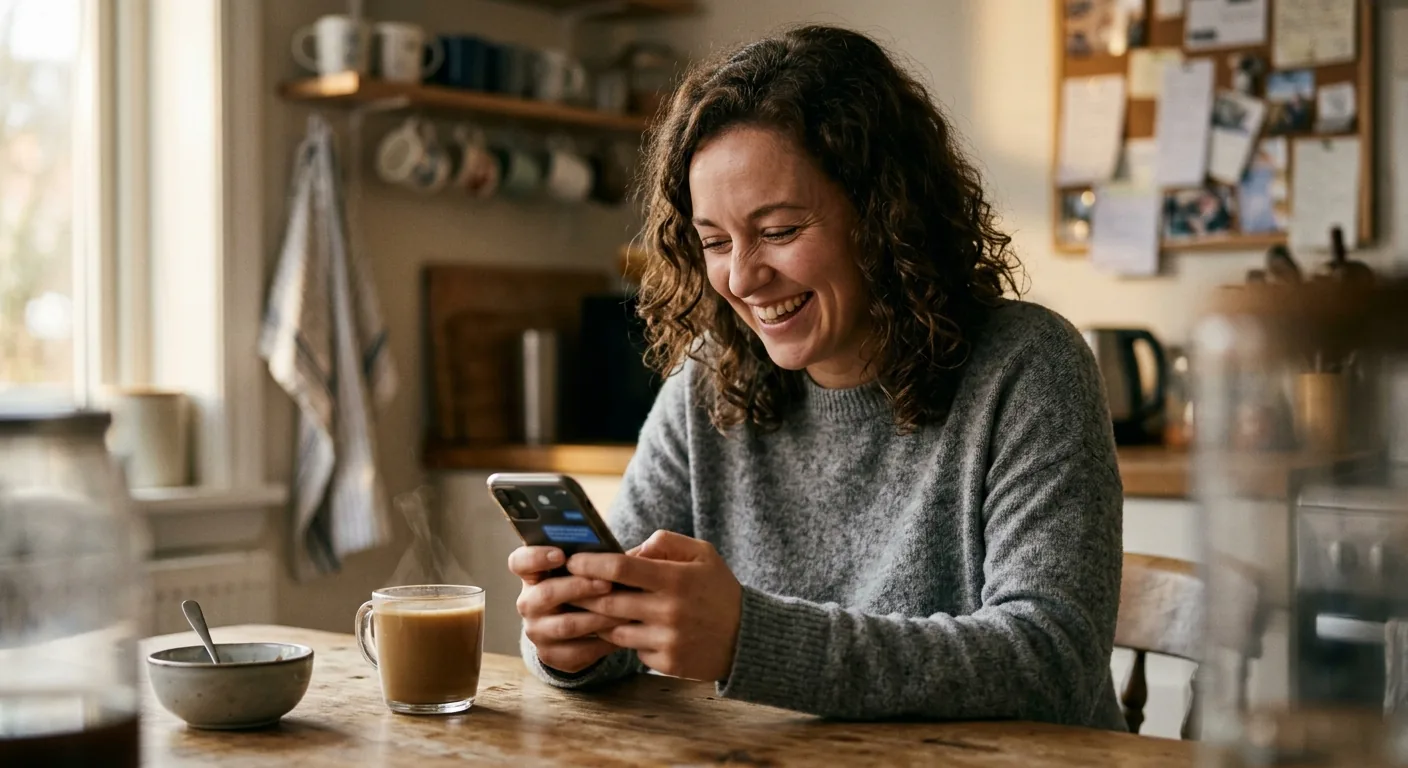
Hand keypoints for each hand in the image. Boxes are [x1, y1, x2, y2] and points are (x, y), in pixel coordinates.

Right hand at [508, 546, 627, 673]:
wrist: (581, 627)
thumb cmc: (588, 586)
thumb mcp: (589, 568)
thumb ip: (602, 555)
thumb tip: (643, 548)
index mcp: (533, 574)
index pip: (520, 562)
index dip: (536, 557)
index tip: (561, 554)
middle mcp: (528, 602)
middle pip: (546, 593)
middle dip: (580, 587)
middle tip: (608, 584)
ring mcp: (537, 630)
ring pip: (565, 625)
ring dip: (597, 617)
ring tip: (624, 611)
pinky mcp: (550, 655)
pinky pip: (577, 651)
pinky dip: (601, 643)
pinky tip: (622, 635)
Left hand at [567, 530, 742, 681]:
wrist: (748, 638)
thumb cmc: (719, 590)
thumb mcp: (703, 554)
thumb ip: (665, 542)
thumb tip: (629, 549)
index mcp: (675, 579)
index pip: (620, 568)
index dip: (591, 563)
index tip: (572, 560)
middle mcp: (669, 611)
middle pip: (607, 602)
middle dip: (583, 594)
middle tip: (569, 587)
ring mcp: (667, 641)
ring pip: (614, 630)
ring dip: (603, 620)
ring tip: (598, 609)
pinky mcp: (667, 664)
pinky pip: (633, 651)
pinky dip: (632, 640)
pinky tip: (638, 631)